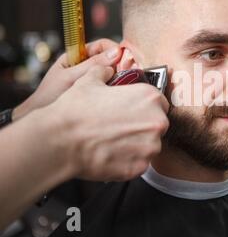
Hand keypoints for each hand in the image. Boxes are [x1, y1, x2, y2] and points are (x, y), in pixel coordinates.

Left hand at [13, 39, 121, 120]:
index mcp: (76, 56)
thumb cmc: (49, 97)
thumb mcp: (71, 78)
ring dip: (119, 77)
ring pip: (112, 73)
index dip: (114, 49)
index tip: (125, 58)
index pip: (101, 45)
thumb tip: (116, 52)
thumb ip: (92, 65)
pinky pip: (110, 86)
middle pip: (109, 59)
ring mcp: (92, 80)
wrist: (44, 122)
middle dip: (120, 64)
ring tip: (124, 84)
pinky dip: (116, 88)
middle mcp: (86, 66)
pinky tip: (117, 93)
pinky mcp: (97, 93)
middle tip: (128, 73)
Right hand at [43, 65, 169, 181]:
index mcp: (150, 97)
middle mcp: (157, 121)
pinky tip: (111, 155)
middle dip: (142, 126)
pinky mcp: (141, 167)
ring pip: (150, 145)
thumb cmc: (75, 110)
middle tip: (120, 128)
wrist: (60, 140)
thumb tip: (107, 70)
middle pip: (157, 124)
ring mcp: (150, 146)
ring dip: (137, 144)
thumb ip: (104, 72)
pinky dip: (128, 161)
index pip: (159, 103)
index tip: (133, 112)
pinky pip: (140, 163)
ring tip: (113, 142)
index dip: (144, 107)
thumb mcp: (89, 80)